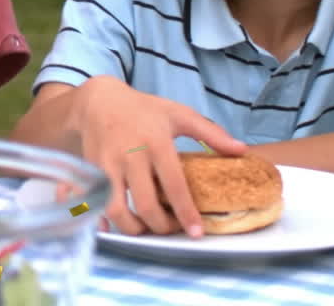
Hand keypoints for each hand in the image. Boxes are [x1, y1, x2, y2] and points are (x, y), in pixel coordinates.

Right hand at [69, 76, 246, 237]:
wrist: (98, 101)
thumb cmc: (143, 109)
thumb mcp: (179, 114)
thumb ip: (211, 133)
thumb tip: (242, 150)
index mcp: (156, 143)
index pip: (174, 186)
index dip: (186, 213)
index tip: (196, 233)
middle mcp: (130, 156)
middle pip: (145, 205)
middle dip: (161, 227)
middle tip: (171, 230)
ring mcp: (107, 165)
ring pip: (116, 209)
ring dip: (132, 227)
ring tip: (145, 228)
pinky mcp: (91, 170)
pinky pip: (96, 203)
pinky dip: (103, 220)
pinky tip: (115, 226)